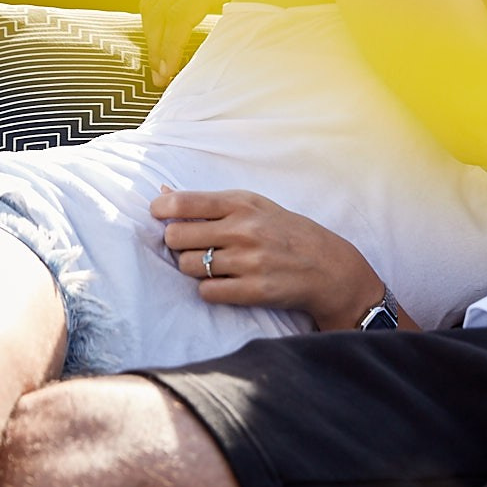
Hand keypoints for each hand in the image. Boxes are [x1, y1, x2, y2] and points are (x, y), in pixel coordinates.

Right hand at [141, 0, 263, 86]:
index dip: (170, 48)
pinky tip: (162, 38)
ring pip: (155, 0)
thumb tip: (238, 61)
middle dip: (156, 47)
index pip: (179, 17)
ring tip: (158, 62)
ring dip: (151, 33)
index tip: (167, 73)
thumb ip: (251, 23)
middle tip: (159, 77)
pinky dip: (157, 17)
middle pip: (161, 11)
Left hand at [153, 189, 384, 330]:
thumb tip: (162, 195)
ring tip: (213, 265)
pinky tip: (225, 283)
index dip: (161, 210)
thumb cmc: (285, 232)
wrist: (327, 267)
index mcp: (242, 203)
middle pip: (176, 237)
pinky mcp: (253, 290)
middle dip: (177, 243)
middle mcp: (244, 230)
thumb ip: (209, 203)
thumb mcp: (254, 207)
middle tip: (191, 246)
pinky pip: (206, 291)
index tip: (159, 215)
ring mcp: (248, 261)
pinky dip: (210, 289)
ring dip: (193, 268)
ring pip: (187, 266)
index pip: (183, 202)